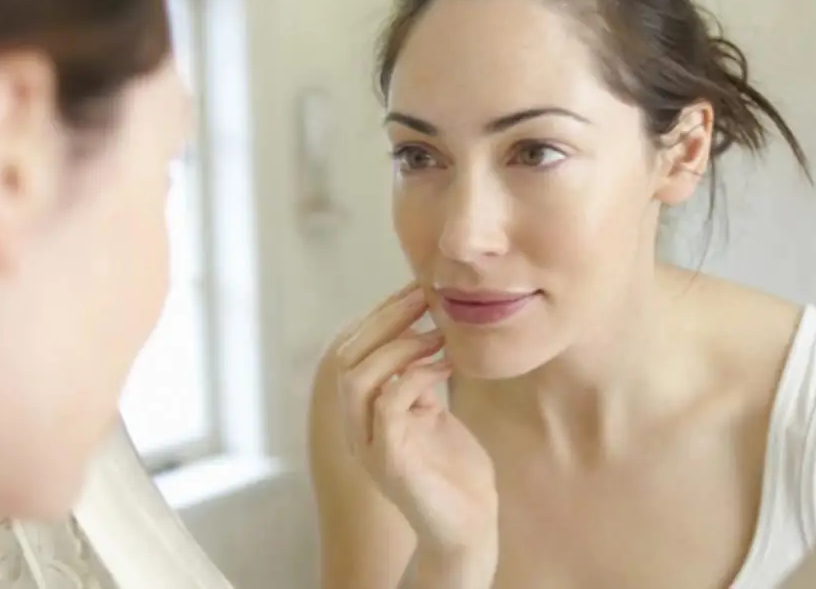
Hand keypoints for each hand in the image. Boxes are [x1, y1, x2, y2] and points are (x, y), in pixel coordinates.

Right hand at [331, 283, 498, 576]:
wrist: (468, 526)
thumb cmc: (454, 469)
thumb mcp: (430, 412)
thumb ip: (415, 379)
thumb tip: (421, 328)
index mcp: (360, 414)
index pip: (352, 352)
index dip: (378, 316)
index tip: (413, 288)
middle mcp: (354, 428)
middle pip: (347, 358)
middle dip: (384, 320)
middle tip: (423, 295)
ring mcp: (367, 446)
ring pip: (358, 379)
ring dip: (397, 346)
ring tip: (434, 331)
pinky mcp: (390, 461)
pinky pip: (389, 405)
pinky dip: (415, 377)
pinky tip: (445, 365)